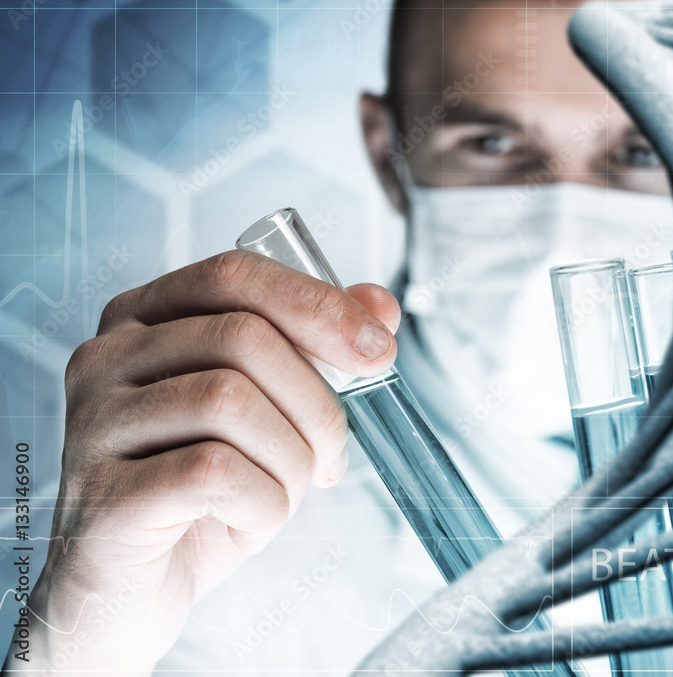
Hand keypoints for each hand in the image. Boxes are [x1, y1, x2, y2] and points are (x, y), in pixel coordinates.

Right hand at [8, 251, 398, 673]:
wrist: (130, 594)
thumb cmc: (201, 494)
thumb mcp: (270, 414)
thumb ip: (316, 350)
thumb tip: (380, 304)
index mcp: (144, 320)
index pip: (235, 274)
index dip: (318, 305)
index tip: (379, 351)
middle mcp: (106, 358)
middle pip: (245, 337)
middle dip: (317, 403)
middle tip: (331, 457)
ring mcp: (94, 425)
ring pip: (231, 401)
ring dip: (291, 460)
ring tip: (282, 493)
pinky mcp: (104, 495)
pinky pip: (214, 473)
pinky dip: (262, 505)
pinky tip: (248, 522)